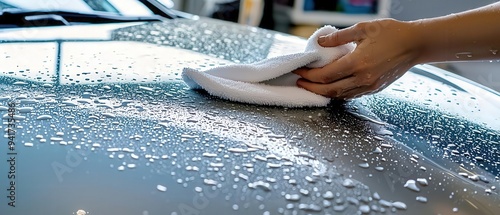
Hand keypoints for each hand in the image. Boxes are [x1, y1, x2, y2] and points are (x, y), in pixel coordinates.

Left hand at [294, 19, 421, 98]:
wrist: (416, 44)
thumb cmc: (392, 33)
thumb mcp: (363, 29)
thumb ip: (339, 37)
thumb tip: (321, 42)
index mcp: (357, 63)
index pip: (325, 75)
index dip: (309, 75)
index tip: (300, 70)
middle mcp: (363, 79)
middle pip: (329, 90)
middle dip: (312, 88)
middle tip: (300, 82)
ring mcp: (370, 86)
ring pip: (340, 95)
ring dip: (323, 93)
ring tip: (312, 86)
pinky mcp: (375, 89)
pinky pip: (351, 95)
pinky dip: (338, 93)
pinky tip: (331, 87)